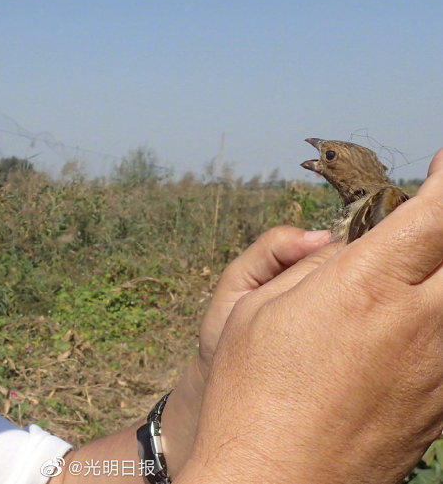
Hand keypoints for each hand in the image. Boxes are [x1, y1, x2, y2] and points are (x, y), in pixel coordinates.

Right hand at [183, 148, 442, 482]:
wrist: (271, 482)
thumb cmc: (248, 392)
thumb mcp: (250, 308)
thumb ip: (302, 264)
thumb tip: (338, 247)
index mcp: (363, 287)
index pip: (432, 214)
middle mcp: (417, 324)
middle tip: (432, 221)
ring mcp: (439, 370)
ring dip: (442, 276)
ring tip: (410, 276)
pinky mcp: (442, 407)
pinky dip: (438, 320)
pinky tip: (411, 324)